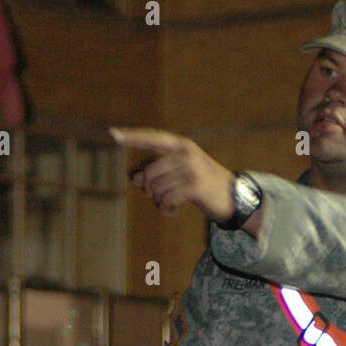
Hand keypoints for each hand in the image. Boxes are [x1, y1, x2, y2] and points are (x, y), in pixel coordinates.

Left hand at [111, 127, 234, 221]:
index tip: (112, 134)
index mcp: (182, 145)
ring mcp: (191, 168)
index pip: (152, 138)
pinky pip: (167, 200)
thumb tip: (134, 179)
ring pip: (157, 188)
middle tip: (163, 197)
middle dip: (151, 190)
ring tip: (171, 204)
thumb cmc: (203, 185)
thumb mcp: (182, 173)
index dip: (132, 137)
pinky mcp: (194, 186)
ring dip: (160, 201)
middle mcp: (186, 153)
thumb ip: (159, 172)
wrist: (234, 196)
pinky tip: (174, 211)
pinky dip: (167, 209)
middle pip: (150, 173)